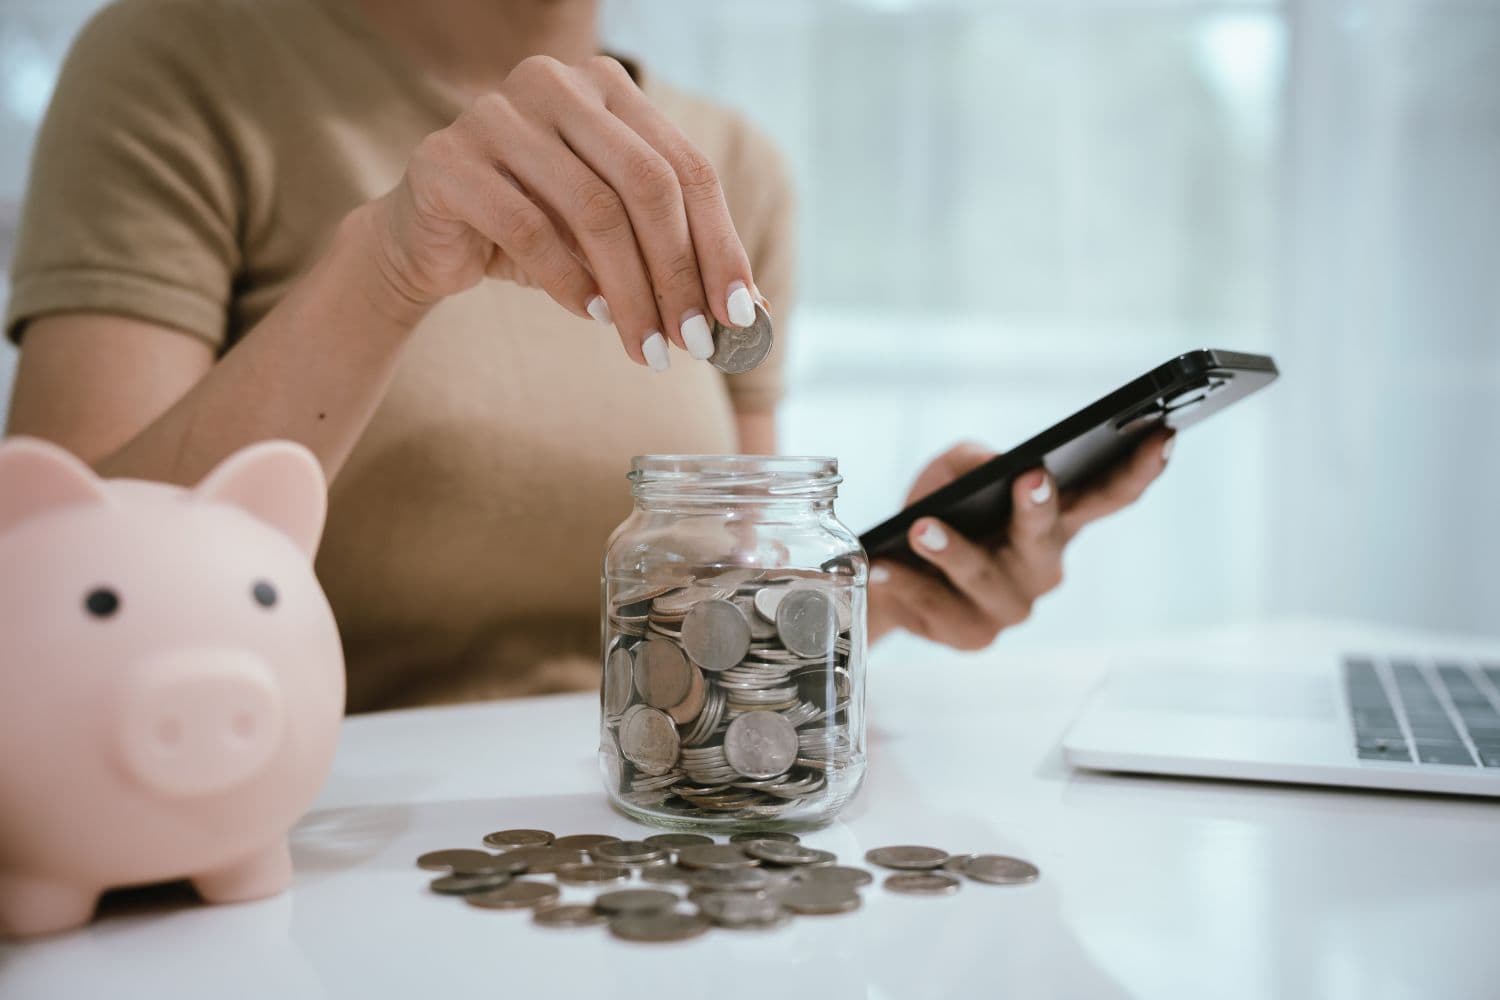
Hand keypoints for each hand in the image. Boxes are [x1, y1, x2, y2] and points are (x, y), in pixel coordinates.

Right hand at [366, 55, 757, 370]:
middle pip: (647, 184)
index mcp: (608, 87)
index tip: (740, 313)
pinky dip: (570, 284)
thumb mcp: (613, 241)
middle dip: (679, 274)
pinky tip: (594, 318)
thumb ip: (676, 258)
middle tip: (693, 342)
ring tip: (647, 347)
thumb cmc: (535, 234)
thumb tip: (754, 311)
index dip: (720, 244)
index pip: (687, 167)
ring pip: (593, 210)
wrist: (427, 241)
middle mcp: (555, 84)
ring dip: (631, 293)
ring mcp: (496, 115)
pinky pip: (528, 230)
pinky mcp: (447, 160)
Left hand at [868, 431, 1173, 648]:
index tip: (1161, 435)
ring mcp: (1010, 607)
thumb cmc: (939, 512)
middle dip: (1039, 508)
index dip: (1139, 469)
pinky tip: (885, 566)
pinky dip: (909, 584)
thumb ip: (971, 459)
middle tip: (1030, 477)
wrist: (890, 571)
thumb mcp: (951, 472)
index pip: (1108, 497)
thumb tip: (991, 462)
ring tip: (920, 528)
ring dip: (952, 551)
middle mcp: (1042, 567)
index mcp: (1056, 523)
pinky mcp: (972, 637)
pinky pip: (939, 608)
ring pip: (985, 577)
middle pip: (1048, 539)